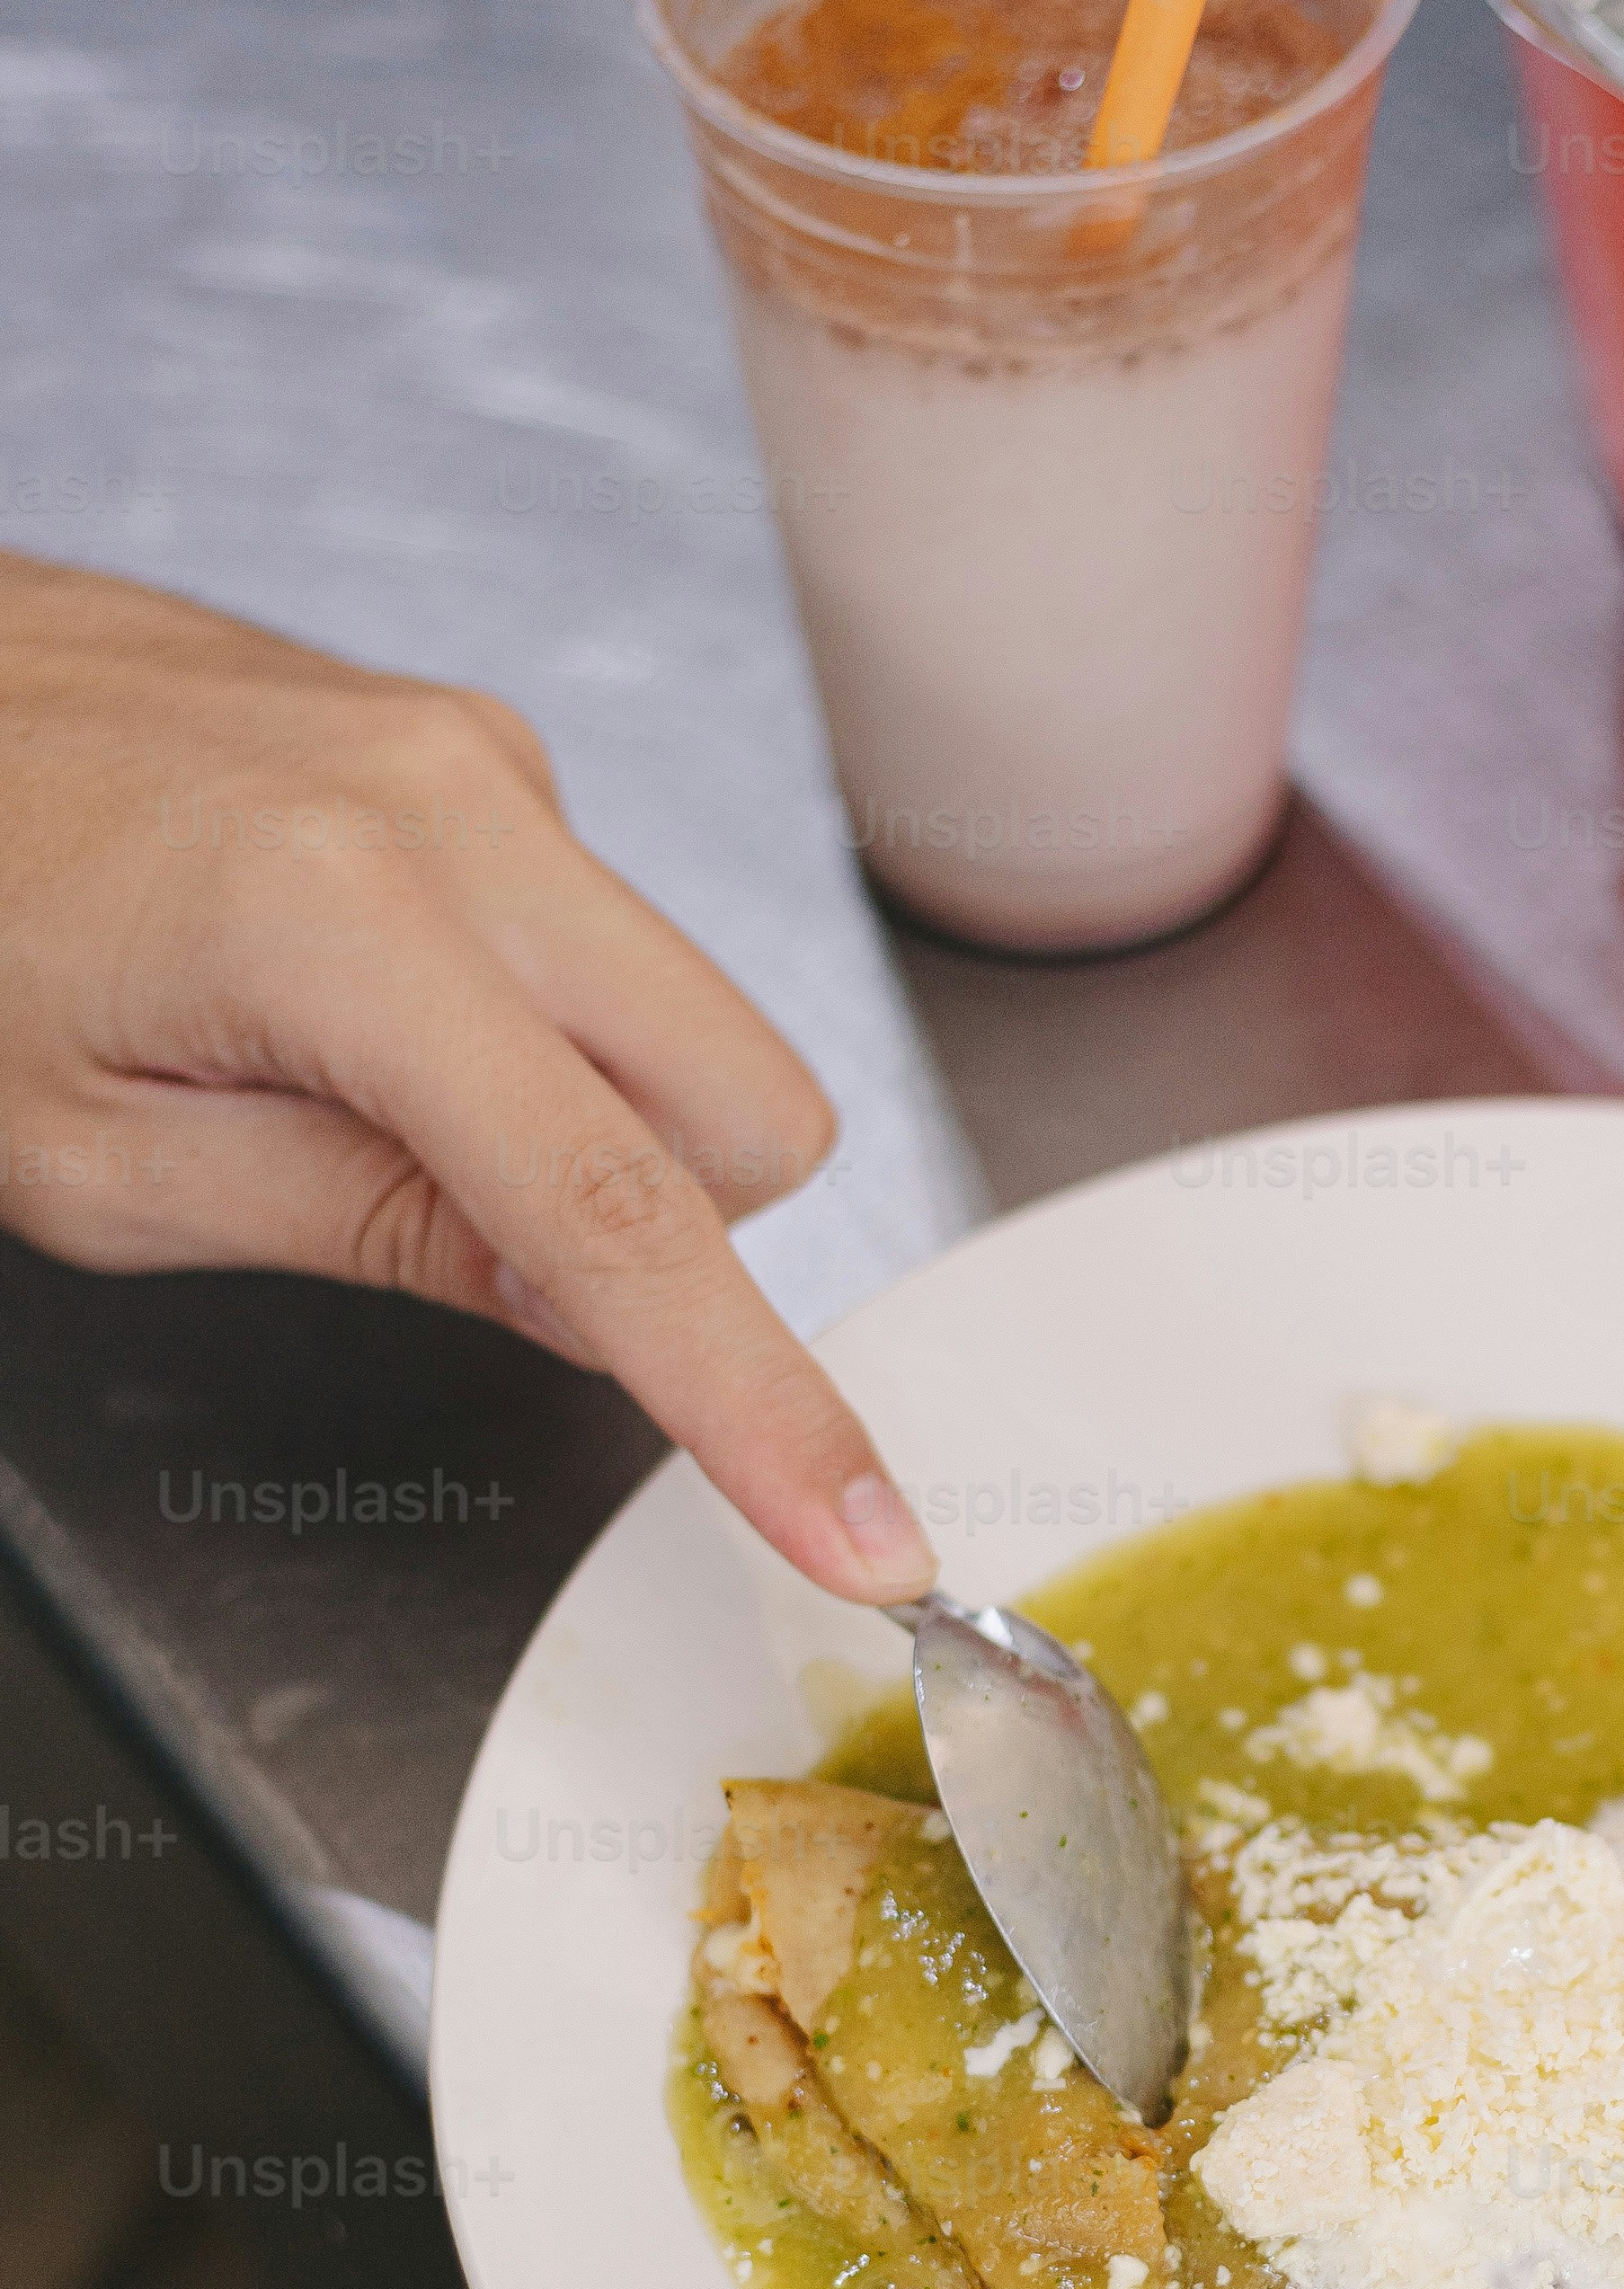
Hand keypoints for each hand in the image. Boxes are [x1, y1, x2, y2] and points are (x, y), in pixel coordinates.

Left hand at [0, 554, 935, 1601]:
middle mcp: (455, 811)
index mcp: (340, 925)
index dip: (756, 1402)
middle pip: (750, 1112)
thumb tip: (584, 1299)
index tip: (861, 1535)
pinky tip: (360, 1004)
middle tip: (458, 1231)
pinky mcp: (481, 752)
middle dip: (670, 1224)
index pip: (621, 1218)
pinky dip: (535, 1026)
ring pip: (695, 1029)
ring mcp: (483, 764)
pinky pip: (606, 947)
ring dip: (591, 1118)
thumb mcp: (96, 1163)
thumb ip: (368, 1230)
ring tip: (364, 1095)